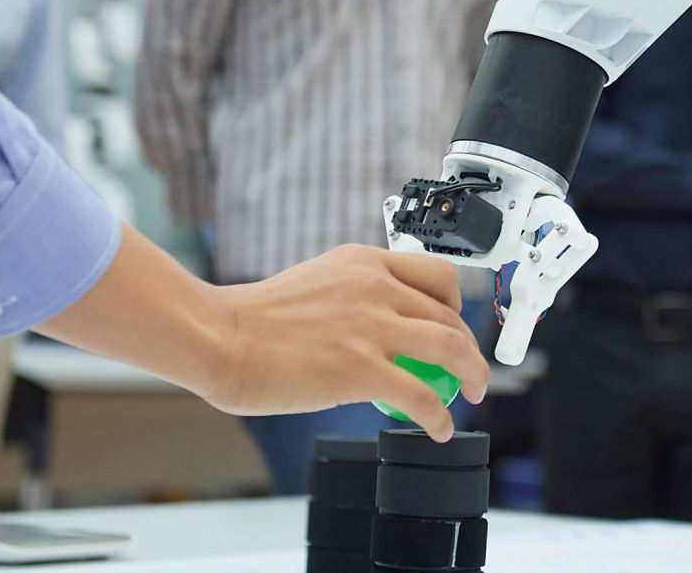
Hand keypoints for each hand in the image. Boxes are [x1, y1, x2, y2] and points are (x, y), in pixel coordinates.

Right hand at [202, 247, 489, 439]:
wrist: (217, 337)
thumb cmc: (251, 320)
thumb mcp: (317, 287)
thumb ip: (354, 300)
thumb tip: (378, 330)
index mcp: (363, 262)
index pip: (436, 274)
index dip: (456, 305)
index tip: (456, 325)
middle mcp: (375, 287)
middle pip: (449, 315)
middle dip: (469, 346)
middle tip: (470, 369)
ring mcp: (371, 326)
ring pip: (450, 348)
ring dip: (473, 375)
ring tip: (473, 395)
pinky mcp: (361, 369)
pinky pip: (421, 395)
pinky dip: (439, 415)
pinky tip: (439, 428)